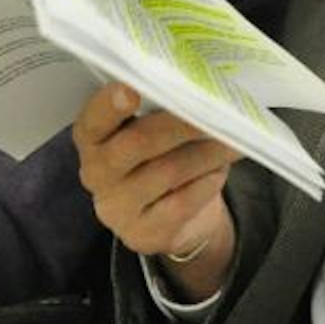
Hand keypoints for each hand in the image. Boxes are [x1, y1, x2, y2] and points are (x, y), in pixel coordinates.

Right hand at [73, 83, 237, 297]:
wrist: (166, 216)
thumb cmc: (157, 157)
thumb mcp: (146, 131)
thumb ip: (155, 112)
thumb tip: (195, 91)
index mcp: (91, 139)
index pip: (92, 121)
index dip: (108, 106)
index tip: (130, 90)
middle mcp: (96, 174)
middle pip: (138, 143)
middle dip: (181, 123)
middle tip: (215, 109)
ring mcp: (117, 208)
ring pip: (167, 172)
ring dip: (206, 152)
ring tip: (233, 138)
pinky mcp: (143, 234)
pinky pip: (181, 204)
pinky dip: (206, 183)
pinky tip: (221, 170)